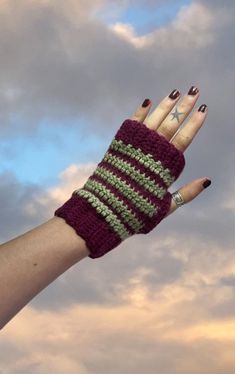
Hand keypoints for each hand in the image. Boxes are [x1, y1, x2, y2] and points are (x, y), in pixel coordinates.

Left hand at [130, 86, 210, 216]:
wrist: (103, 211)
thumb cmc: (136, 213)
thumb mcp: (165, 207)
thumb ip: (187, 193)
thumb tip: (208, 180)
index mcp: (165, 168)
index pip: (184, 139)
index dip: (194, 124)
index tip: (203, 109)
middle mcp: (151, 153)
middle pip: (171, 124)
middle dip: (184, 107)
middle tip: (194, 91)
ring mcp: (134, 147)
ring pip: (153, 120)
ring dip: (165, 105)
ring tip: (176, 91)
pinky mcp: (119, 146)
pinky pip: (132, 125)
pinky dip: (140, 113)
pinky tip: (148, 102)